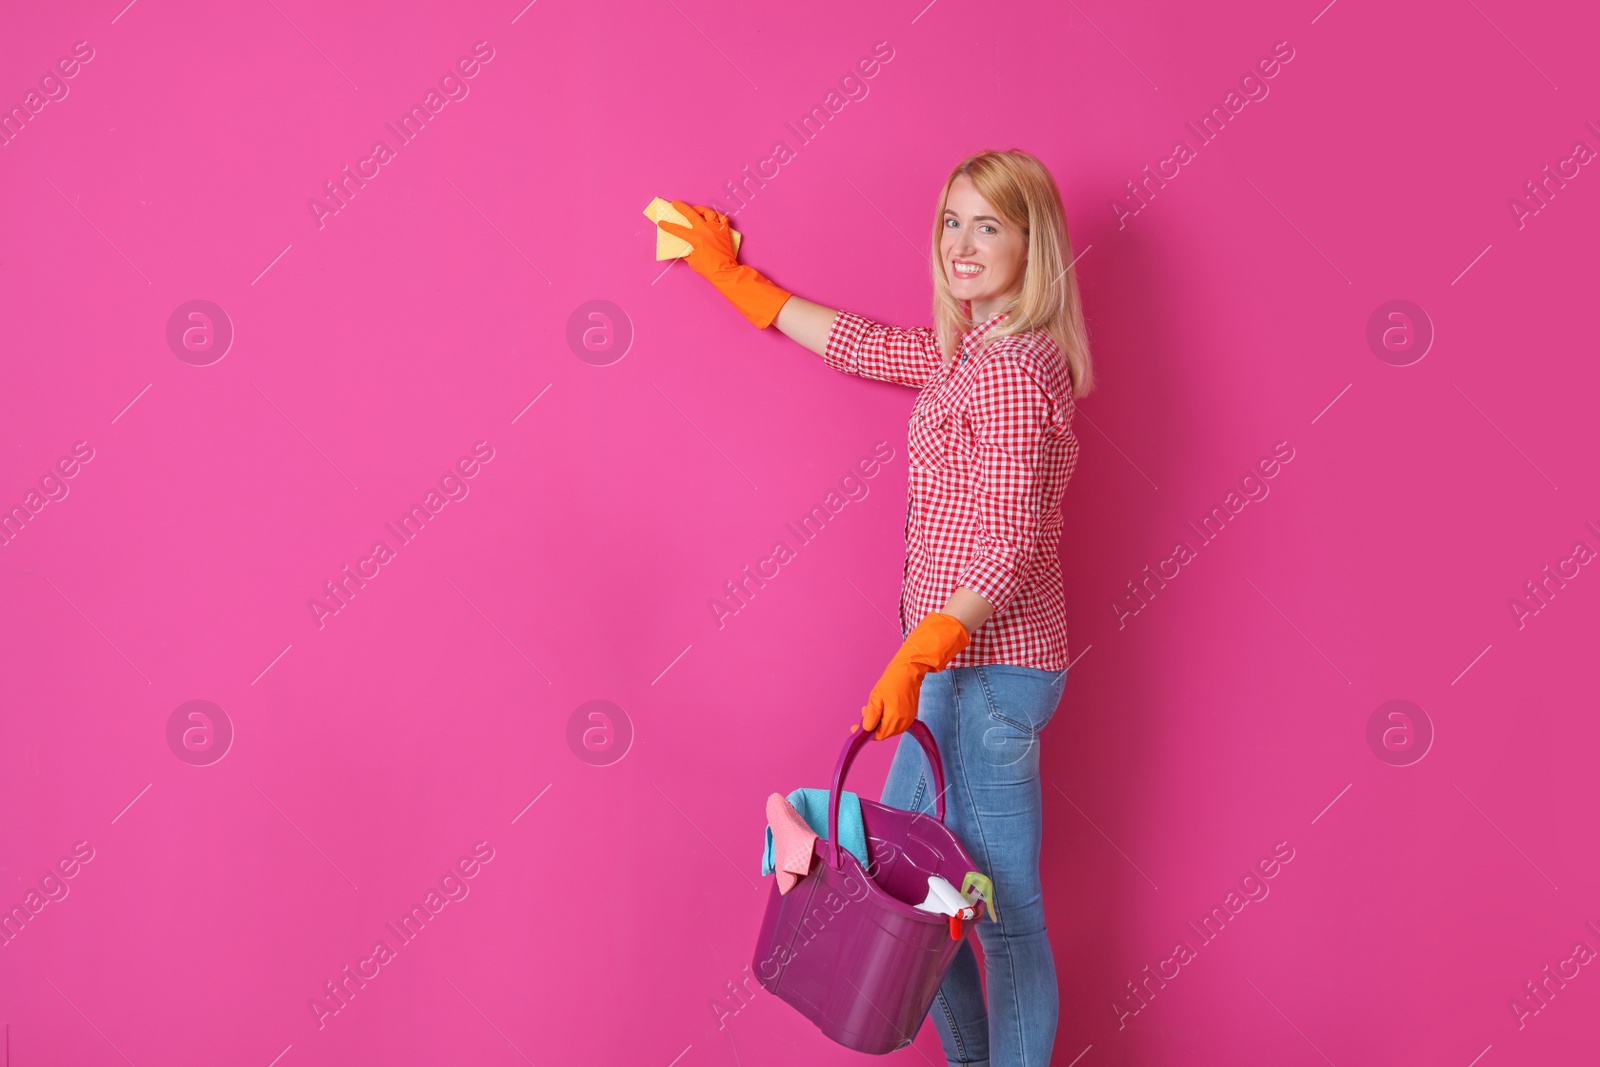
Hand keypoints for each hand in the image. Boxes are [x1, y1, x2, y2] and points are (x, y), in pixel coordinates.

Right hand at [654, 198, 791, 329]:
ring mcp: (717, 229)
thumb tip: (684, 245)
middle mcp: (706, 230)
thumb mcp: (692, 260)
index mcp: (696, 238)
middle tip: (675, 203)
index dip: (668, 227)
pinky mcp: (725, 231)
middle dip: (681, 208)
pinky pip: (722, 218)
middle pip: (691, 214)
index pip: (679, 230)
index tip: (662, 223)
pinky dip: (717, 216)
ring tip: (695, 209)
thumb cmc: (708, 269)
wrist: (725, 273)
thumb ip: (687, 250)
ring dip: (700, 209)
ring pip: (708, 212)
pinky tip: (712, 216)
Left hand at [860, 613, 970, 740]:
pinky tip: (883, 706)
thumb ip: (871, 715)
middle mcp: (903, 723)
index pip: (879, 735)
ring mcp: (909, 719)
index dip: (867, 733)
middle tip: (864, 710)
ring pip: (890, 727)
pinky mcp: (911, 714)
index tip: (856, 727)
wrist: (910, 669)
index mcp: (895, 719)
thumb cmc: (892, 680)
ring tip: (873, 706)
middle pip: (884, 732)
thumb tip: (866, 728)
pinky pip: (896, 722)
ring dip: (879, 721)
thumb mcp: (876, 697)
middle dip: (873, 724)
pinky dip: (887, 717)